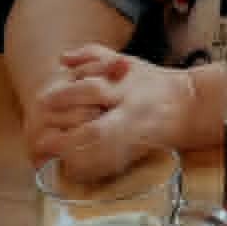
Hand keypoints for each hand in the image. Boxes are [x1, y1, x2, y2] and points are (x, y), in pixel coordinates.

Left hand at [25, 44, 196, 182]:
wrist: (187, 106)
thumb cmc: (152, 81)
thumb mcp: (126, 61)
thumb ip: (93, 55)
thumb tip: (61, 59)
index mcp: (128, 87)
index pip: (91, 91)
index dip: (64, 98)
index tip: (40, 103)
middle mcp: (132, 113)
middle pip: (94, 130)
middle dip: (64, 139)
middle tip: (39, 141)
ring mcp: (135, 137)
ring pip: (100, 155)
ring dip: (73, 159)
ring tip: (50, 157)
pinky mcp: (136, 153)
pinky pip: (107, 167)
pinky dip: (87, 170)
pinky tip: (70, 167)